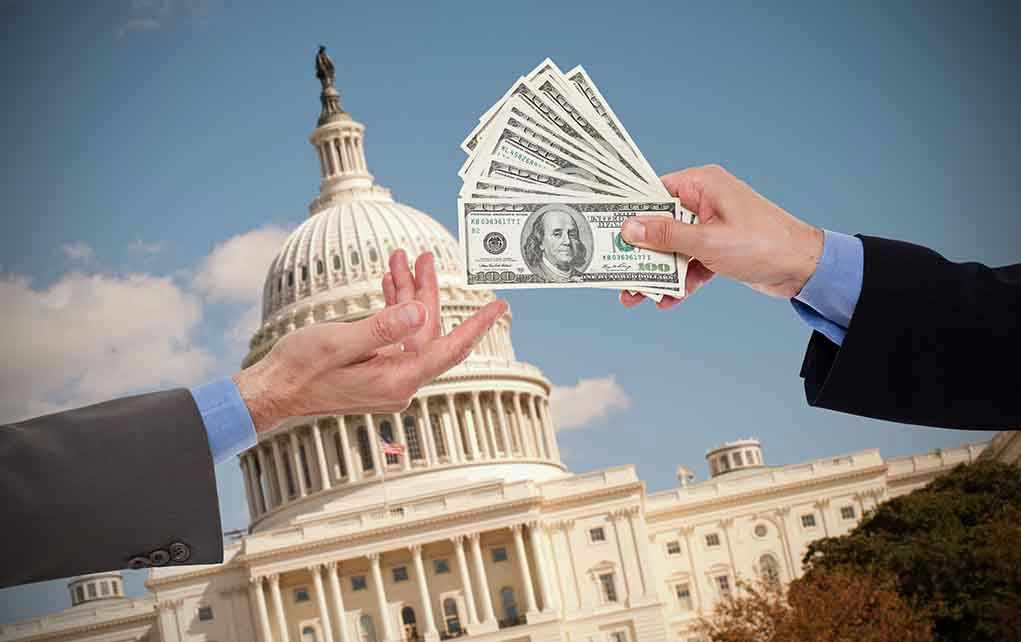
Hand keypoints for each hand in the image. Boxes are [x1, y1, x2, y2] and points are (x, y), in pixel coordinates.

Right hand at [234, 250, 506, 432]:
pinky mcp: (375, 370)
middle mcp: (398, 382)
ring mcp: (387, 377)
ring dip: (406, 294)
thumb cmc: (299, 370)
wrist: (271, 392)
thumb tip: (419, 312)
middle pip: (428, 331)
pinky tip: (389, 284)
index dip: (478, 325)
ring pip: (410, 329)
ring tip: (401, 259)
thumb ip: (382, 328)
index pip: (450, 349)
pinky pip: (394, 336)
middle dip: (426, 291)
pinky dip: (392, 309)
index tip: (500, 305)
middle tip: (425, 256)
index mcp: (397, 379)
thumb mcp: (340, 342)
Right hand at [619, 164, 823, 308]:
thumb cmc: (763, 244)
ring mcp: (712, 226)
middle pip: (659, 225)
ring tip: (635, 296)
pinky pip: (690, 263)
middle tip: (617, 272)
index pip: (654, 193)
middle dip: (640, 253)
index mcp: (703, 184)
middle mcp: (705, 202)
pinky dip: (680, 281)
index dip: (629, 213)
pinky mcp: (718, 249)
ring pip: (673, 248)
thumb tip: (631, 228)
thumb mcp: (708, 241)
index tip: (606, 231)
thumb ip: (666, 235)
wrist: (804, 269)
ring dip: (656, 273)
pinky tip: (668, 300)